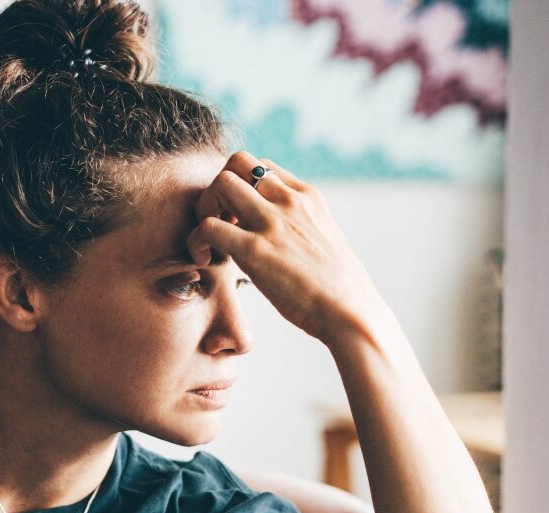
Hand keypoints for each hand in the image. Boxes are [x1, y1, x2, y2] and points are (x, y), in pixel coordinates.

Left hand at [188, 152, 390, 345]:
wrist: (352, 313)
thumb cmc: (339, 289)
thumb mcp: (324, 240)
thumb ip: (302, 227)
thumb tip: (287, 237)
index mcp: (308, 196)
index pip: (262, 166)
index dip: (243, 186)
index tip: (240, 216)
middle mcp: (289, 201)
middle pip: (237, 162)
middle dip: (219, 187)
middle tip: (219, 221)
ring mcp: (272, 223)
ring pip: (220, 183)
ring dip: (204, 207)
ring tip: (209, 238)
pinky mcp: (255, 250)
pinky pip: (208, 226)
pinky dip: (197, 241)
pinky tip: (204, 260)